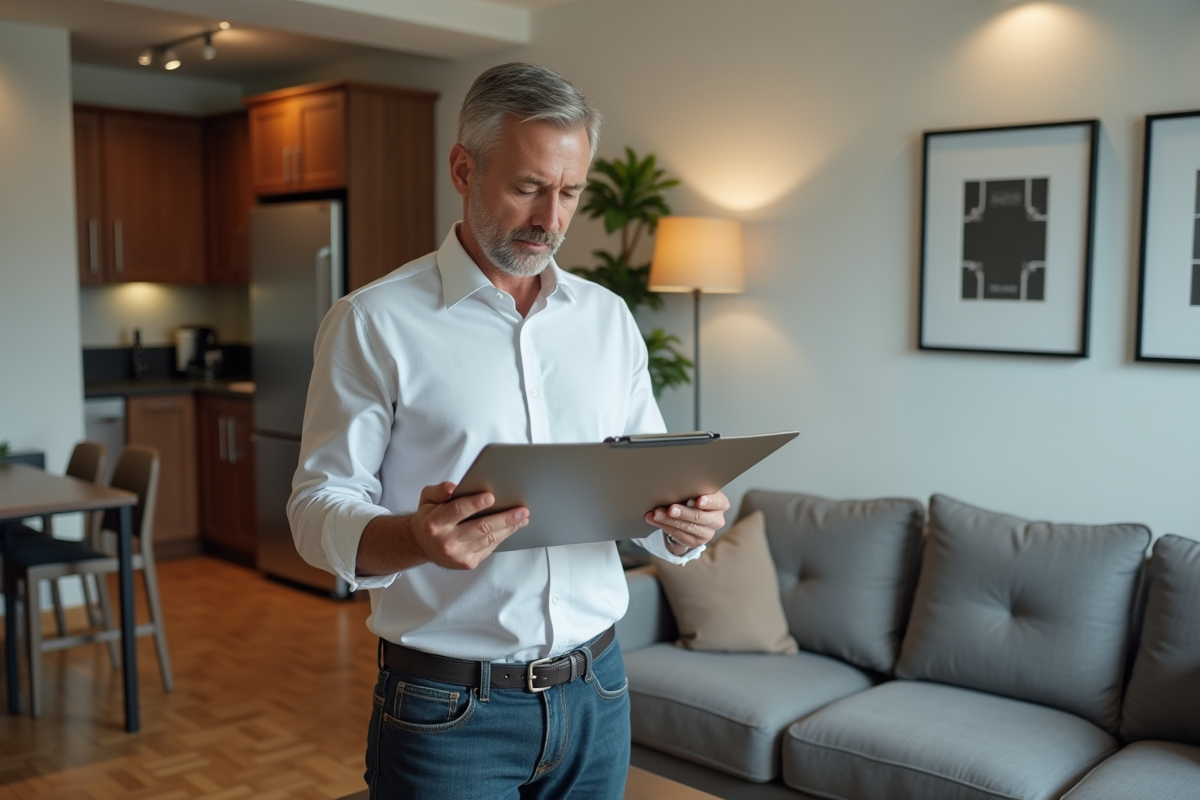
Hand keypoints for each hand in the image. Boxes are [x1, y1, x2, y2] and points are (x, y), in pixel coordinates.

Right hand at [357, 482, 528, 574]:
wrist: (423, 545)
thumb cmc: (430, 517)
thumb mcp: (427, 499)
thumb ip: (439, 491)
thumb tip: (453, 488)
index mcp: (435, 524)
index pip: (457, 511)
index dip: (475, 504)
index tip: (491, 496)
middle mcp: (446, 542)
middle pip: (480, 527)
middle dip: (503, 518)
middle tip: (521, 510)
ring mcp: (458, 555)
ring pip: (489, 539)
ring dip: (509, 528)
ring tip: (522, 517)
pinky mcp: (468, 563)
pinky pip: (489, 547)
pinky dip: (503, 536)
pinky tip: (513, 527)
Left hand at [644, 491, 728, 555]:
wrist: (690, 516)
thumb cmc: (693, 498)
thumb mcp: (695, 492)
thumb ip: (689, 490)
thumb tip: (672, 487)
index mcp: (720, 504)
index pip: (718, 502)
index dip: (709, 502)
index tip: (699, 501)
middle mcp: (717, 520)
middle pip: (700, 517)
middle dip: (683, 512)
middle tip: (670, 509)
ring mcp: (708, 533)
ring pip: (688, 527)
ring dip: (670, 520)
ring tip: (657, 514)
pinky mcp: (696, 542)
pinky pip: (680, 535)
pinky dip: (666, 526)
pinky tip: (655, 520)